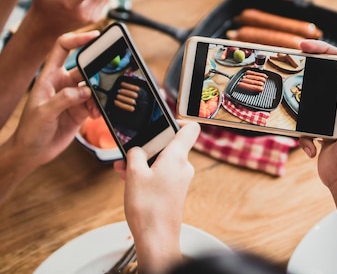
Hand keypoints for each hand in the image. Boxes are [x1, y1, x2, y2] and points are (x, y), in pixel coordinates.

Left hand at [10, 31, 99, 171]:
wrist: (33, 152)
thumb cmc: (30, 130)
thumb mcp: (43, 113)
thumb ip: (64, 99)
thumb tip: (85, 91)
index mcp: (49, 77)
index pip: (63, 48)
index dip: (78, 38)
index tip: (95, 36)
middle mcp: (63, 83)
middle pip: (85, 68)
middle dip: (97, 71)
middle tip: (107, 76)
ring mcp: (74, 96)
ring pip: (94, 86)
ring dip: (99, 95)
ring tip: (95, 106)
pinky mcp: (81, 109)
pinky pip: (96, 102)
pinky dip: (99, 107)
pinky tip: (95, 115)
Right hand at [114, 121, 200, 273]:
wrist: (156, 238)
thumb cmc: (148, 208)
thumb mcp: (134, 173)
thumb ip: (136, 154)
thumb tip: (137, 150)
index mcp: (178, 157)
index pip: (190, 129)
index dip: (179, 120)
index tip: (164, 120)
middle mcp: (183, 166)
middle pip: (169, 145)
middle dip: (148, 147)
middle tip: (130, 153)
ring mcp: (181, 179)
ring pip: (162, 161)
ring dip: (143, 162)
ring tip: (123, 170)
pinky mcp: (175, 190)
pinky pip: (162, 174)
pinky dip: (147, 173)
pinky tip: (130, 181)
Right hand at [298, 40, 336, 187]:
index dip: (325, 50)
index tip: (305, 46)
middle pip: (324, 78)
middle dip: (308, 76)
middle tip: (292, 71)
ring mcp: (334, 117)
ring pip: (310, 101)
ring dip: (303, 111)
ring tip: (302, 118)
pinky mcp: (321, 131)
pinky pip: (306, 125)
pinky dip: (305, 136)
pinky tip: (313, 147)